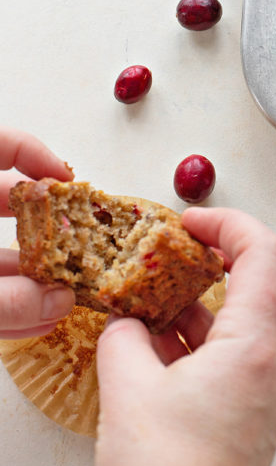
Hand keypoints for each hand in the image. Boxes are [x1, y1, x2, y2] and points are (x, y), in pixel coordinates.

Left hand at [0, 126, 74, 338]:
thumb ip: (5, 299)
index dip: (36, 153)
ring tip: (67, 298)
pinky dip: (8, 304)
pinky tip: (35, 322)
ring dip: (33, 277)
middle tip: (78, 245)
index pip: (0, 143)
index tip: (68, 183)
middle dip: (48, 229)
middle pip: (5, 200)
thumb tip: (59, 304)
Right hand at [95, 207, 275, 465]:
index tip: (190, 222)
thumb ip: (125, 339)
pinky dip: (222, 337)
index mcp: (254, 348)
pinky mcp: (260, 420)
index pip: (265, 253)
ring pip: (275, 319)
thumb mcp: (125, 393)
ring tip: (175, 298)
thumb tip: (127, 322)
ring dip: (231, 298)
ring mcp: (274, 396)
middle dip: (247, 254)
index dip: (228, 223)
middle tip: (203, 249)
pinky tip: (172, 346)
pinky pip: (254, 357)